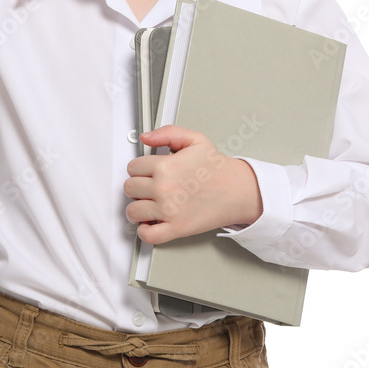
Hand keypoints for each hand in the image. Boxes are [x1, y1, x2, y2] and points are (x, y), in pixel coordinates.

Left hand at [123, 125, 261, 244]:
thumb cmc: (217, 168)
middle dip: (137, 186)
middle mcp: (164, 189)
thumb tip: (146, 137)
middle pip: (130, 188)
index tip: (145, 172)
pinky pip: (148, 235)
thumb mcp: (194, 139)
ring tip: (146, 204)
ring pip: (133, 211)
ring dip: (136, 208)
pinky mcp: (177, 228)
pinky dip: (144, 231)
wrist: (238, 190)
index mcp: (165, 167)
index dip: (138, 168)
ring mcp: (169, 210)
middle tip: (147, 187)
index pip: (132, 168)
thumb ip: (167, 133)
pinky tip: (150, 223)